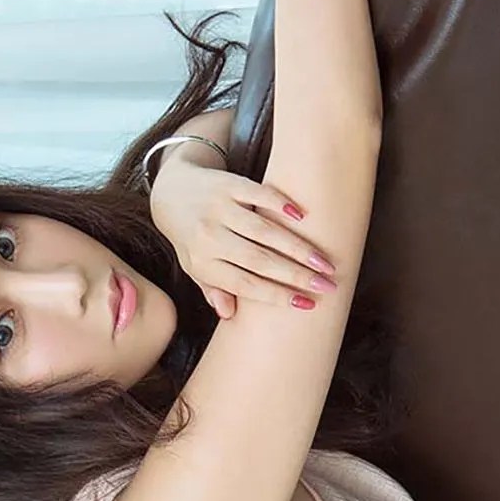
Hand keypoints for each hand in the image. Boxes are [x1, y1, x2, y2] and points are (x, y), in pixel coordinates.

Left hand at [149, 159, 336, 319]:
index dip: (277, 295)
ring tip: (324, 261)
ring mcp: (218, 210)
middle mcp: (209, 238)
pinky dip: (280, 204)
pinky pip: (257, 195)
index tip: (307, 304)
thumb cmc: (191, 236)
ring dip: (297, 246)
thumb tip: (229, 315)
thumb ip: (214, 289)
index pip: (245, 284)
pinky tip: (302, 217)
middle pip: (259, 261)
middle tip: (328, 285)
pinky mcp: (227, 185)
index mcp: (203, 264)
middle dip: (296, 275)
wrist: (171, 192)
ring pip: (263, 231)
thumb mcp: (196, 267)